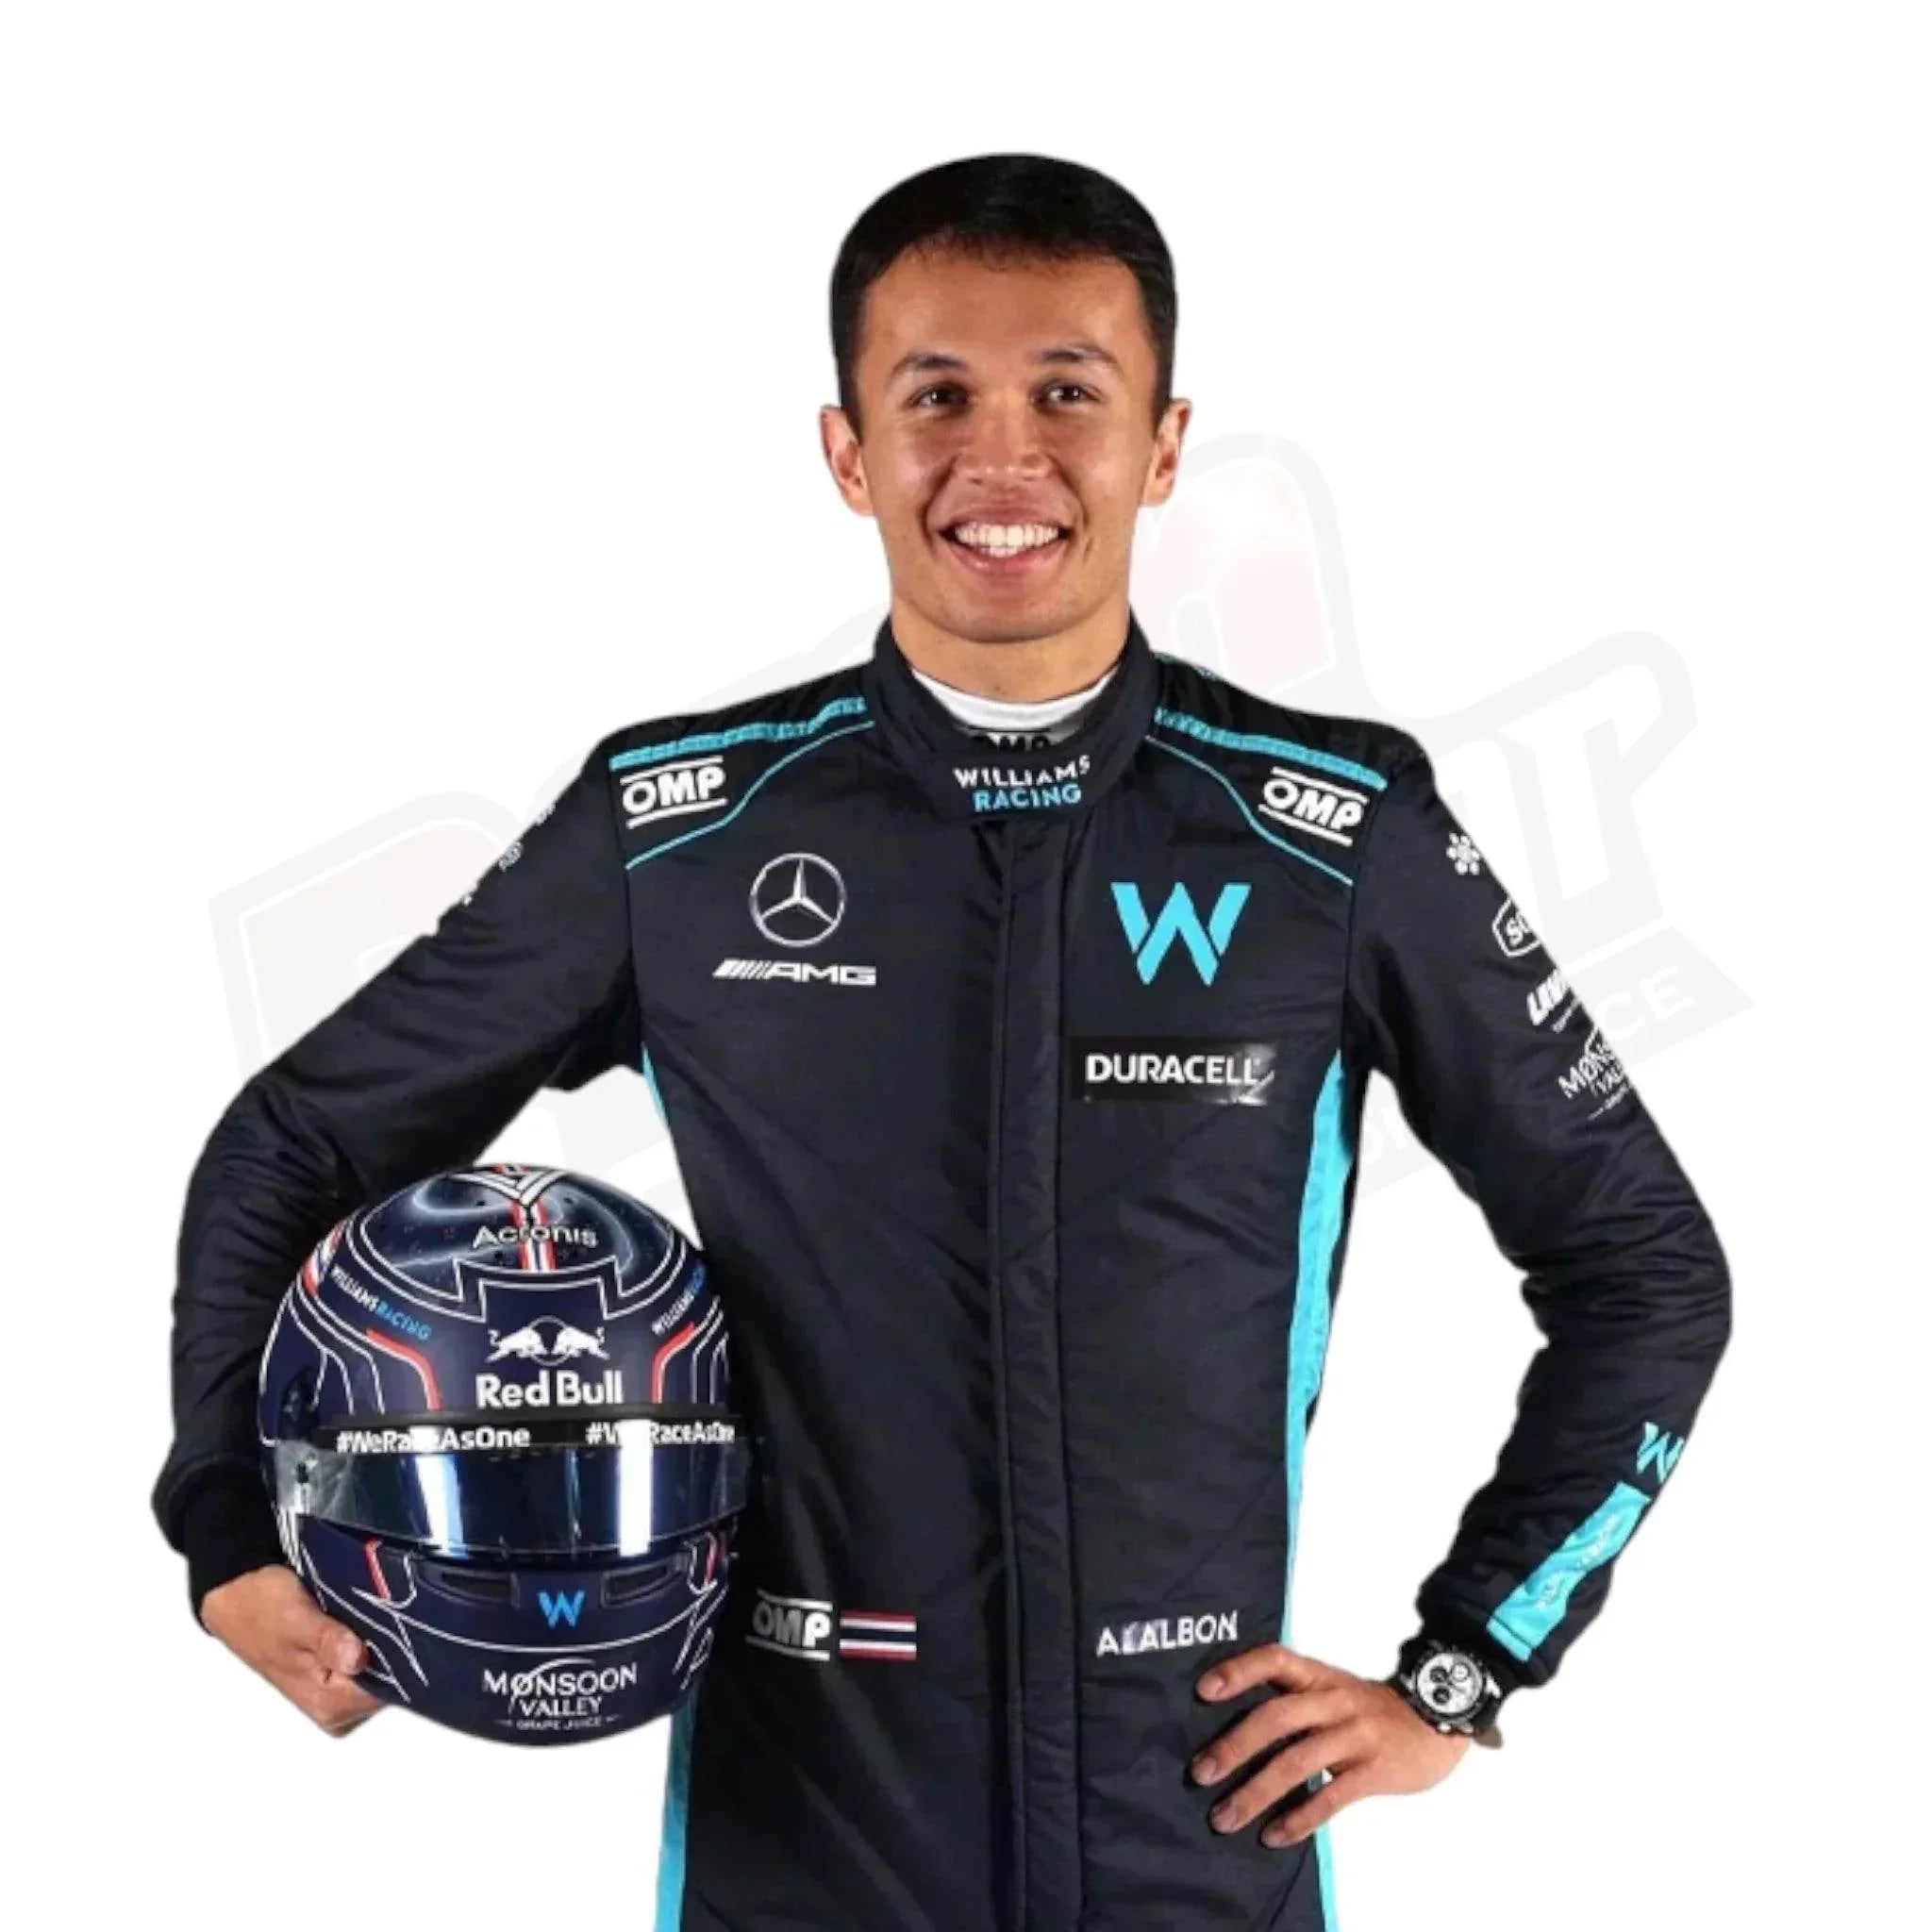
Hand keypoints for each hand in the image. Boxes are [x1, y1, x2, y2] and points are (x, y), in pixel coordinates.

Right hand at [200, 1564, 383, 1736]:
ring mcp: (337, 1693)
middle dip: (392, 1646)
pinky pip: (372, 1659)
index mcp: (328, 1706)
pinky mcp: (338, 1674)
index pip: (391, 1690)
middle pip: (391, 1680)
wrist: (237, 1595)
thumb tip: (358, 1659)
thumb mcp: (297, 1620)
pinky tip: (363, 1617)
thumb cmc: (261, 1608)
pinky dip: (373, 1637)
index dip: (401, 1655)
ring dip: (382, 1640)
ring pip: (383, 1668)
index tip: (401, 1626)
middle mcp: (334, 1709)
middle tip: (379, 1613)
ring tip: (366, 1611)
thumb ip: (329, 1641)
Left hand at [1191, 1641, 1468, 1844]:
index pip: (1274, 1660)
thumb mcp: (1334, 1690)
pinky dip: (1299, 1818)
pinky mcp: (1374, 1770)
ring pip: (1298, 1761)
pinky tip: (1274, 1836)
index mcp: (1319, 1676)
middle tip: (1200, 1773)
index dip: (1238, 1671)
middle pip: (1277, 1717)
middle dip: (1235, 1746)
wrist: (1439, 1719)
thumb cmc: (1371, 1709)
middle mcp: (1334, 1700)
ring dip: (1256, 1792)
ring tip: (1224, 1818)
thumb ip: (1295, 1700)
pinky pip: (1331, 1796)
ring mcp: (1355, 1735)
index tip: (1202, 1691)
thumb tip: (1236, 1728)